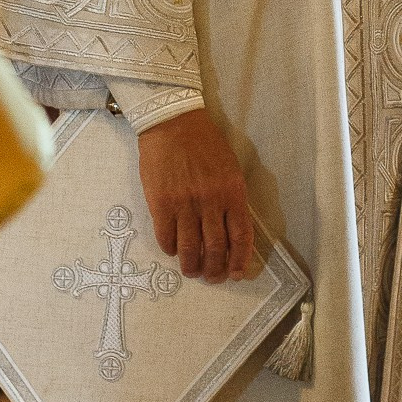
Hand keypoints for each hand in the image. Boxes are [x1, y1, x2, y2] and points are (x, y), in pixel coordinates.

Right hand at [137, 108, 255, 280]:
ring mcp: (185, 204)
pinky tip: (173, 250)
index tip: (237, 274)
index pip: (240, 236)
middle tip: (212, 277)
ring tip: (192, 271)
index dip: (239, 260)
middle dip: (215, 270)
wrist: (173, 123)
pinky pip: (166, 237)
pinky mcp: (161, 203)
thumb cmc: (204, 143)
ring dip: (192, 266)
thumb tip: (231, 230)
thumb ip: (232, 198)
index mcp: (232, 192)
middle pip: (215, 248)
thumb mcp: (230, 169)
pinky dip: (171, 249)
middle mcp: (211, 202)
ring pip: (190, 248)